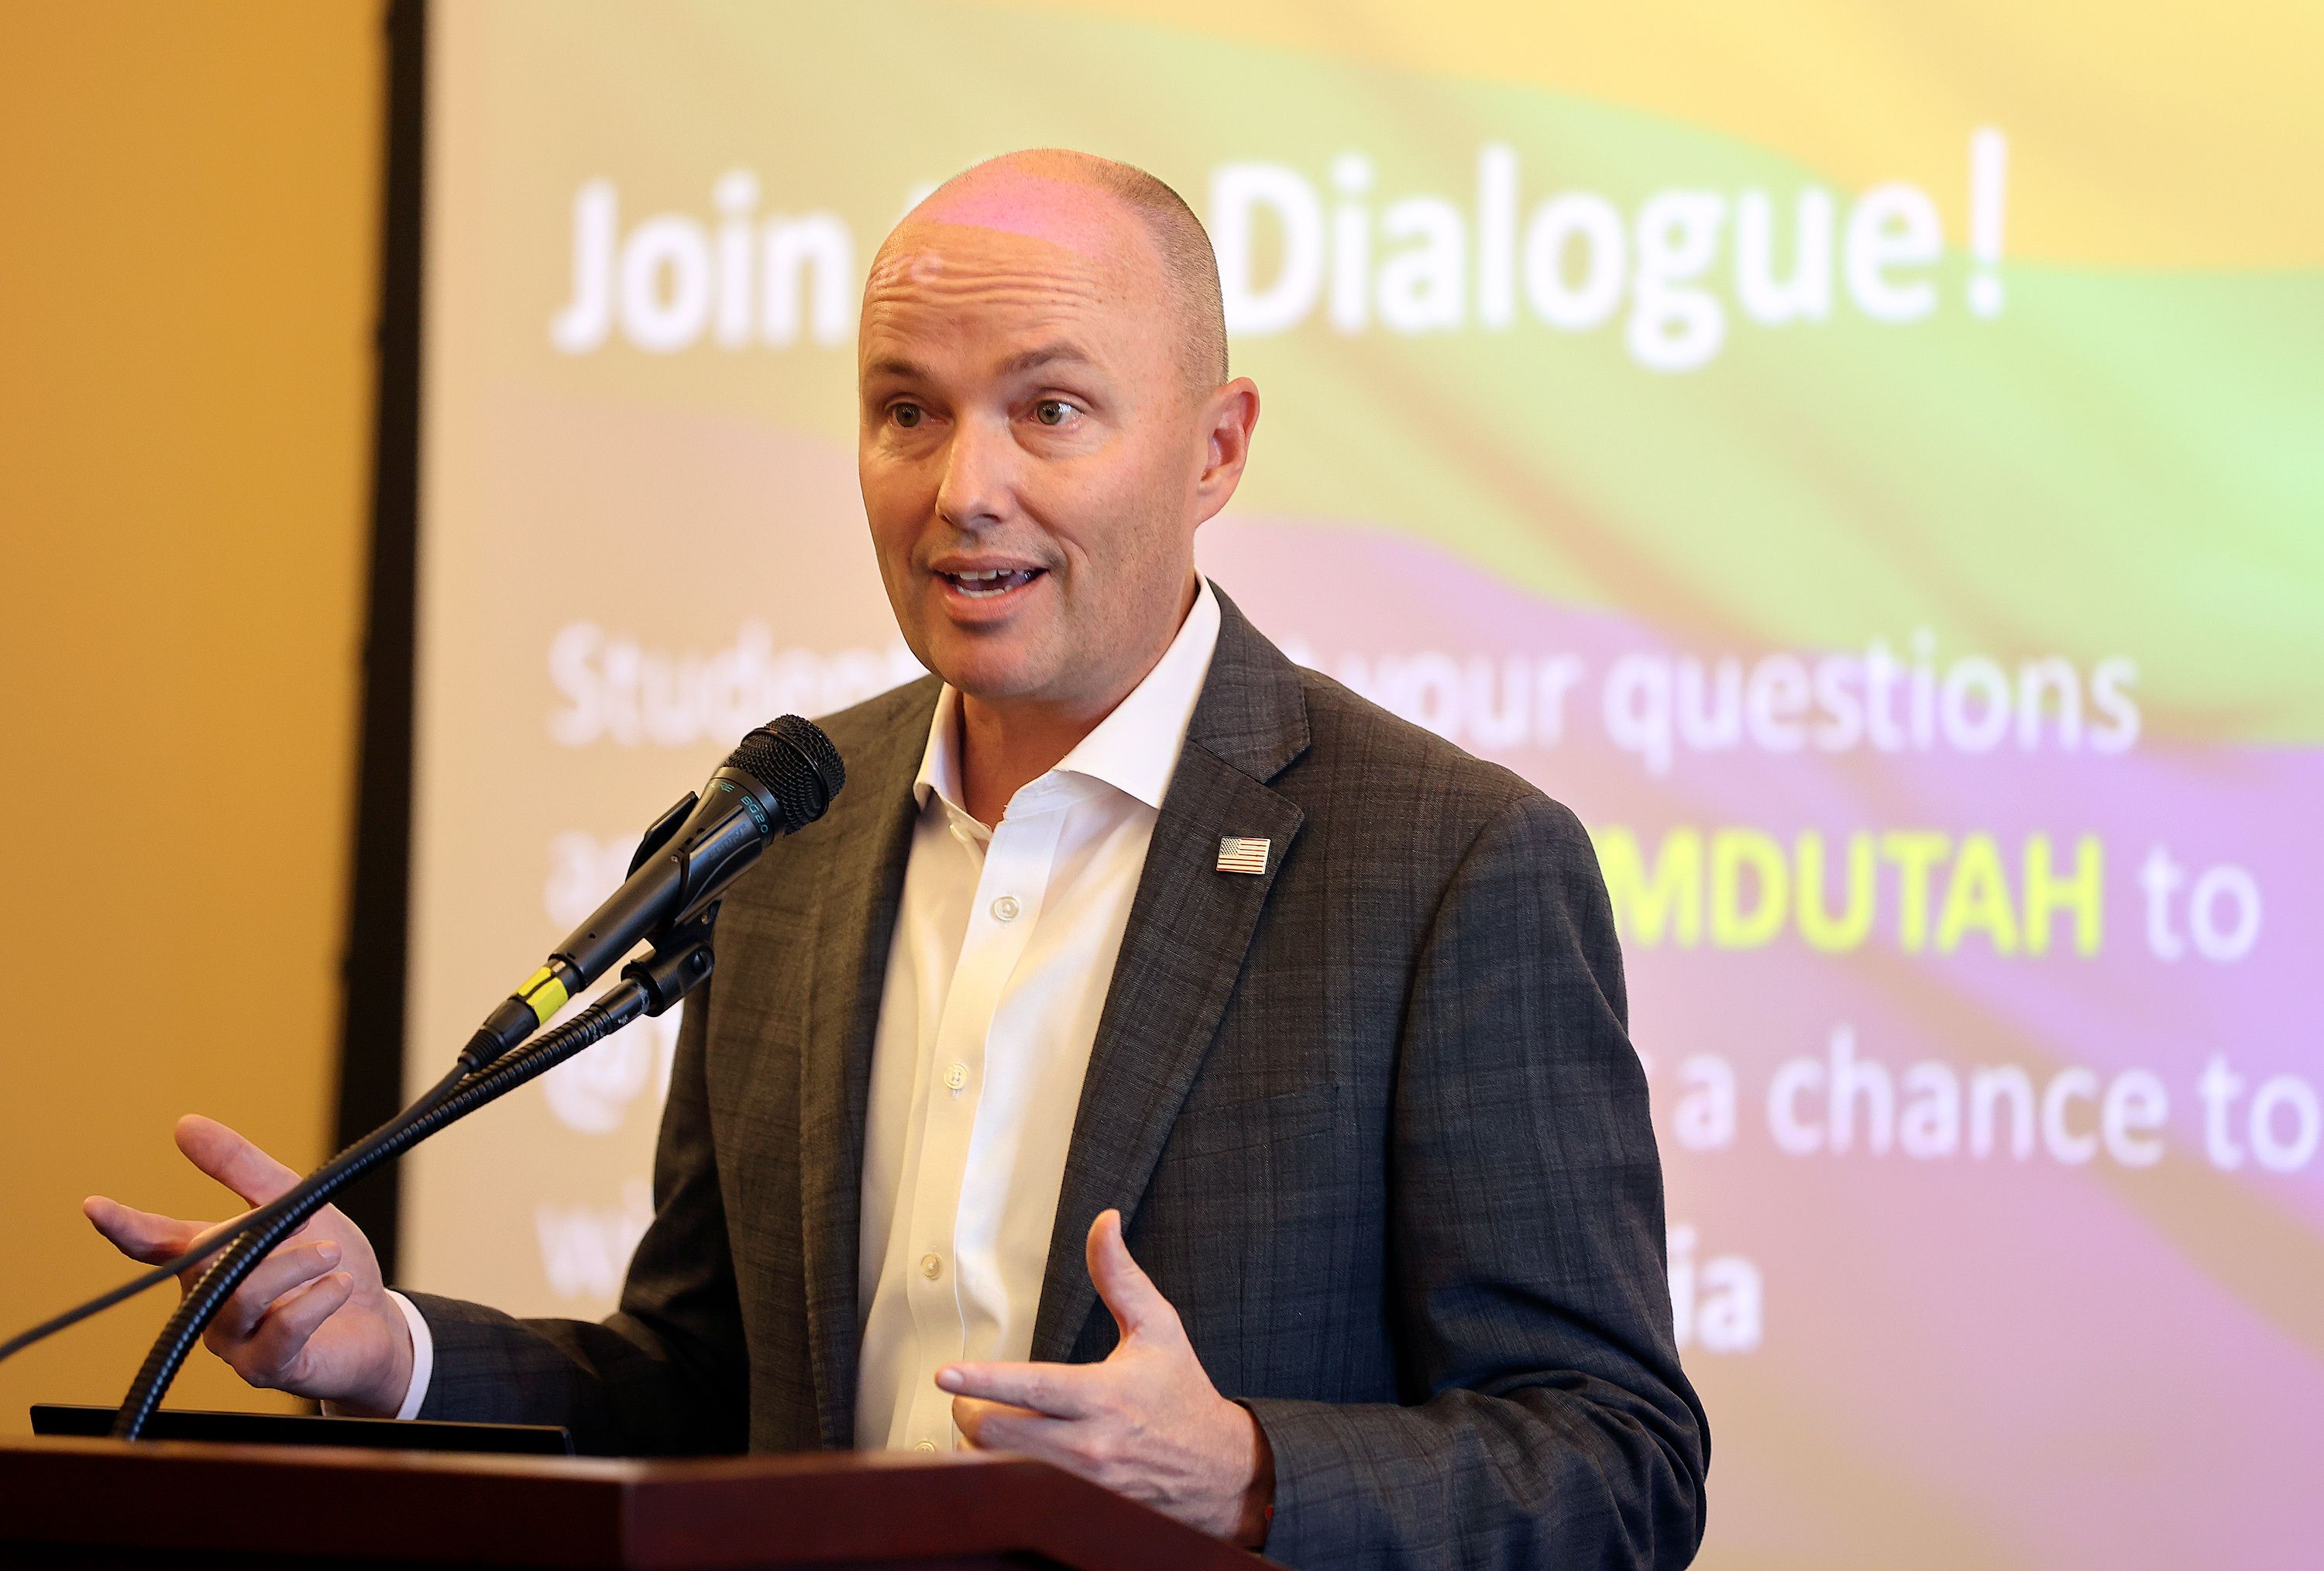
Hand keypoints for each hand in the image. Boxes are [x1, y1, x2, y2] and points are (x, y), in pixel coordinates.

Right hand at [83, 1115, 413, 1416]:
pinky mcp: (267, 1367)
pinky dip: (314, 1301)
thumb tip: (185, 1125)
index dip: (124, 1227)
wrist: (376, 1322)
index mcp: (210, 1261)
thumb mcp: (295, 1203)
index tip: (94, 1206)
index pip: (155, 1243)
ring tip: (332, 1254)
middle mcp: (209, 1303)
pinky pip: (279, 1331)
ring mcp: (233, 1341)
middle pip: (203, 1261)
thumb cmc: (328, 1262)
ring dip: (293, 1265)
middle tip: (305, 1223)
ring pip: (240, 1296)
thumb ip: (242, 1168)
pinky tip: (339, 1286)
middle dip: (254, 1233)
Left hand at [938, 1210, 1273, 1544]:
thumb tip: (1104, 1224)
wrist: (1220, 1471)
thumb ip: (1120, 1276)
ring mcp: (1083, 1484)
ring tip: (987, 1427)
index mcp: (1104, 1395)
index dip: (983, 1381)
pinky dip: (1002, 1476)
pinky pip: (1021, 1495)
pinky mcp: (1080, 1509)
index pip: (1031, 1389)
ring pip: (1001, 1469)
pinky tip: (1005, 1459)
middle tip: (970, 1397)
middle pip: (998, 1434)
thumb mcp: (1158, 1327)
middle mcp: (1090, 1445)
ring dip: (981, 1447)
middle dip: (970, 1412)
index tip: (946, 1374)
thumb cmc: (1182, 1396)